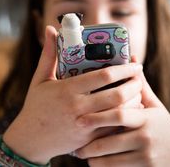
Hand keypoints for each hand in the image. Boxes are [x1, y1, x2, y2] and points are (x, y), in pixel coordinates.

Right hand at [3, 26, 143, 163]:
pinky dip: (126, 119)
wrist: (29, 140)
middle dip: (134, 85)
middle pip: (116, 95)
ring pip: (118, 113)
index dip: (124, 69)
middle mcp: (77, 108)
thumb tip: (50, 29)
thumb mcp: (40, 79)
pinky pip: (113, 129)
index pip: (103, 76)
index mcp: (67, 90)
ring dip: (133, 102)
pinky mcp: (88, 139)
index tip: (135, 64)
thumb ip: (49, 54)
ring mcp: (84, 125)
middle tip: (140, 78)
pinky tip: (132, 112)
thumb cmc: (35, 106)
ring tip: (139, 93)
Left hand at [74, 61, 169, 166]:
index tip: (80, 117)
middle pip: (109, 140)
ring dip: (92, 158)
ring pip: (109, 160)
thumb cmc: (166, 128)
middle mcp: (145, 136)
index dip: (97, 116)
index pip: (119, 114)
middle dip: (88, 143)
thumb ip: (140, 85)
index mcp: (146, 117)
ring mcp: (145, 155)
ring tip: (81, 153)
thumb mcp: (156, 107)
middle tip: (74, 142)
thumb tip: (132, 56)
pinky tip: (95, 162)